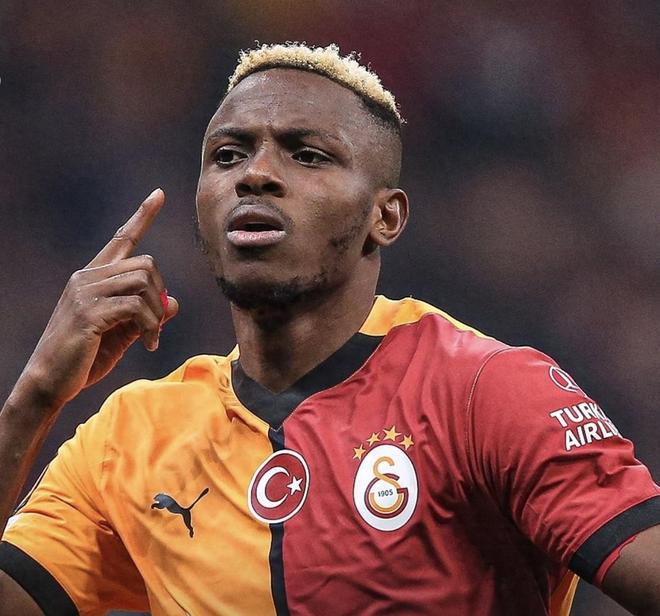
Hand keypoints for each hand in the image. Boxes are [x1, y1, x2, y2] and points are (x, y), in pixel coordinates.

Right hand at [21, 188, 178, 408]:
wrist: (50, 382)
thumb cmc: (85, 356)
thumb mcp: (123, 333)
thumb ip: (146, 315)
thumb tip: (174, 302)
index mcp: (93, 277)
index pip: (121, 239)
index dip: (142, 216)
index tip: (159, 194)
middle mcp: (87, 278)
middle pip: (145, 263)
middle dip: (161, 293)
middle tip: (157, 325)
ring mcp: (86, 293)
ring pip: (143, 281)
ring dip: (157, 313)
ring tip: (151, 338)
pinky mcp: (89, 313)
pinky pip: (137, 307)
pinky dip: (151, 326)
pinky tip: (148, 344)